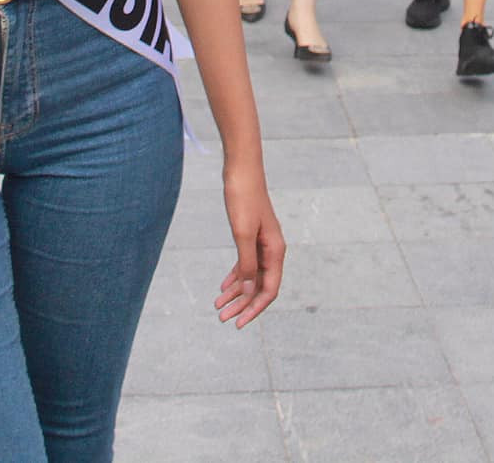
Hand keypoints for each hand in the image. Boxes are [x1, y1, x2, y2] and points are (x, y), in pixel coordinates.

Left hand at [213, 165, 283, 329]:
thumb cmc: (243, 198)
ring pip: (251, 276)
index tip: (238, 323)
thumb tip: (246, 291)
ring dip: (236, 292)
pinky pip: (246, 263)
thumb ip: (246, 263)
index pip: (268, 290)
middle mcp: (272, 250)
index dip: (254, 309)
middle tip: (222, 318)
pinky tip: (223, 285)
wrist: (241, 170)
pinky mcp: (252, 235)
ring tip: (218, 306)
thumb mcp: (242, 234)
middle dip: (242, 304)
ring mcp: (262, 243)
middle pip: (259, 286)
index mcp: (275, 251)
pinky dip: (235, 276)